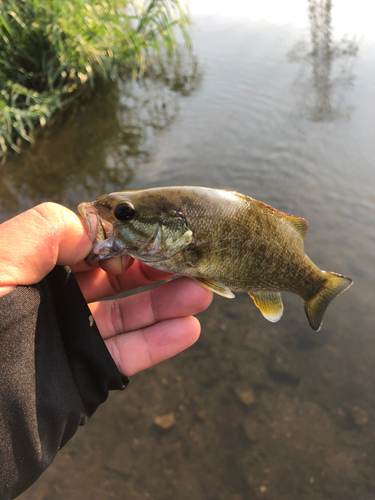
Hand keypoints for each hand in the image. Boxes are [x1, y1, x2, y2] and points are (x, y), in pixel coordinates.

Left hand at [0, 203, 212, 375]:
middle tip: (190, 260)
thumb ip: (42, 232)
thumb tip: (91, 227)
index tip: (154, 233)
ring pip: (126, 316)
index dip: (121, 238)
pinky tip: (187, 328)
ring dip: (166, 303)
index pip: (86, 246)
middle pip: (113, 279)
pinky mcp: (84, 375)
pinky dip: (158, 342)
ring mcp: (69, 339)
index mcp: (30, 270)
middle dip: (153, 268)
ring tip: (202, 292)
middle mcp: (52, 302)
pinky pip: (127, 355)